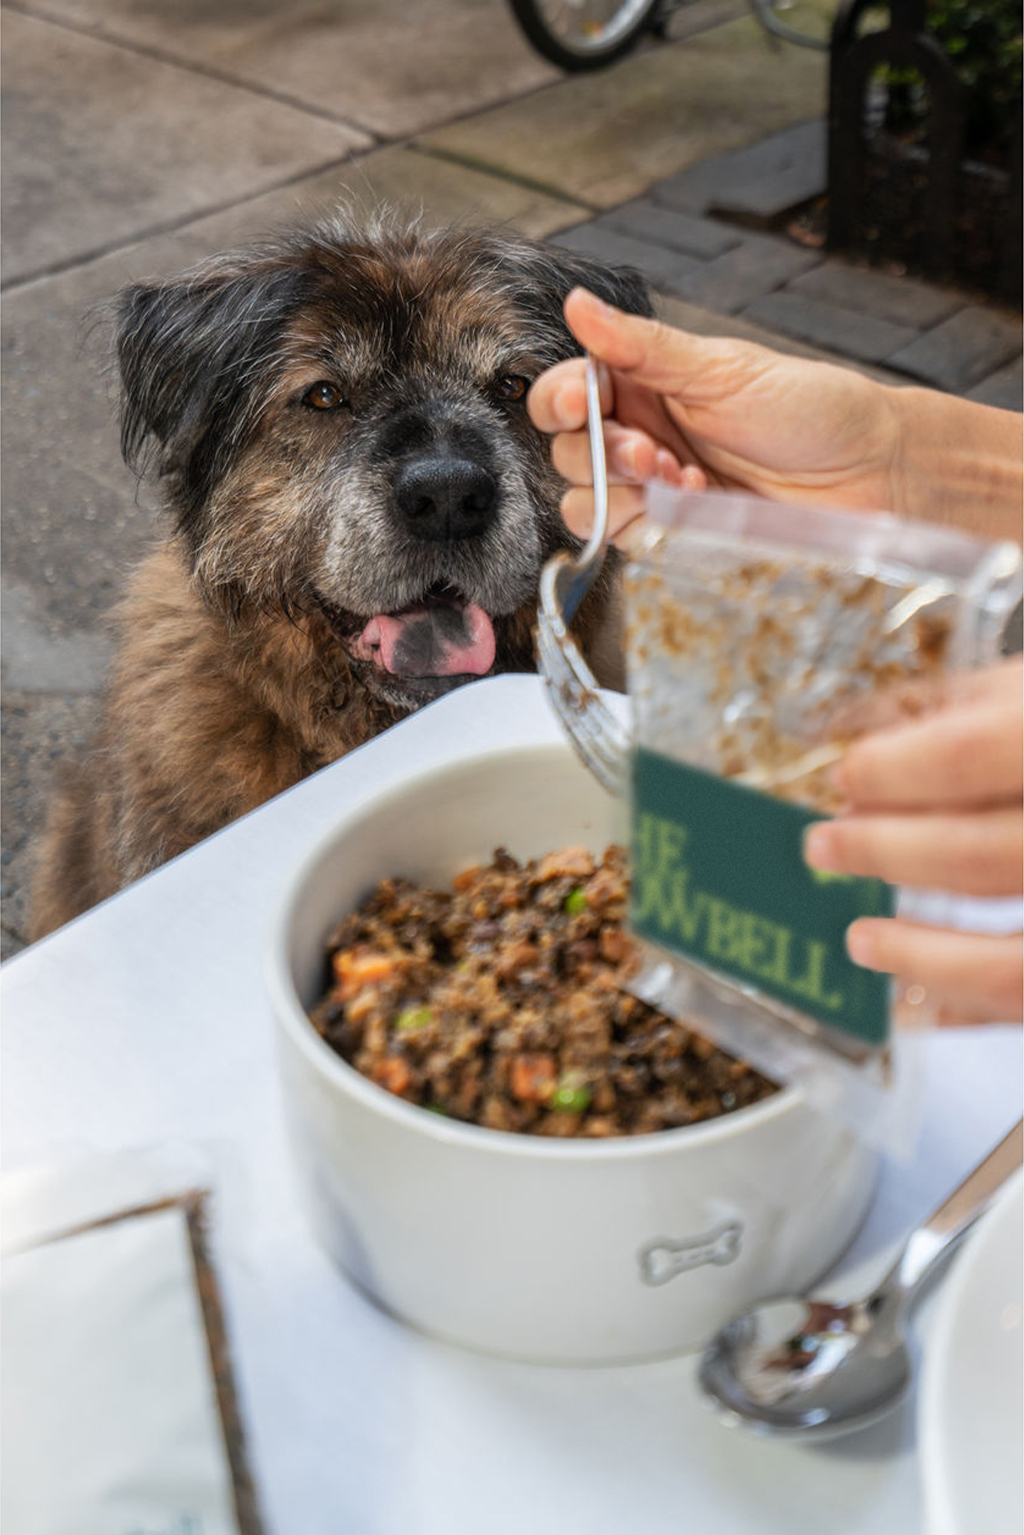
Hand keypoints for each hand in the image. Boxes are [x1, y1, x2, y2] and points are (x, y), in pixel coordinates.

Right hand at [527, 287, 903, 545]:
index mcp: (645, 384)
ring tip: (681, 478)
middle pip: (567, 452)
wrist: (867, 473)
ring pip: (585, 501)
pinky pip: (623, 536)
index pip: (567, 393)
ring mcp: (654, 487)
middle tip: (654, 451)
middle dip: (601, 453)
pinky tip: (695, 502)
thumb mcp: (723, 370)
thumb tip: (579, 306)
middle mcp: (641, 433)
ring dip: (620, 491)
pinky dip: (645, 523)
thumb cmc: (811, 410)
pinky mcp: (672, 533)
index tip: (581, 402)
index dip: (561, 400)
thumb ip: (644, 347)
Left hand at [803, 659, 1022, 1022]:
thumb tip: (871, 731)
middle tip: (827, 845)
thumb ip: (974, 704)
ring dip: (921, 957)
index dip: (892, 771)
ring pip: (1014, 964)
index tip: (848, 777)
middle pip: (981, 856)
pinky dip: (969, 1005)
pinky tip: (922, 1000)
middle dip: (885, 854)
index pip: (970, 757)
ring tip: (860, 939)